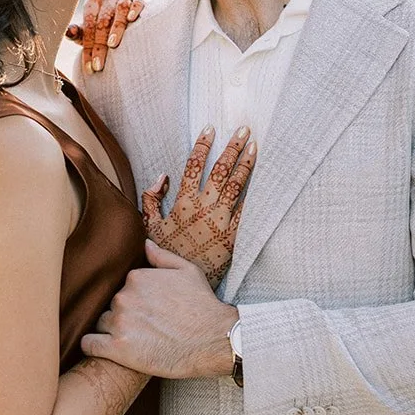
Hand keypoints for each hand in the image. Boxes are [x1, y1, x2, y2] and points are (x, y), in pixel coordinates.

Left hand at [65, 0, 147, 72]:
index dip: (88, 47)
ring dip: (116, 28)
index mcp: (94, 1)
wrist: (137, 19)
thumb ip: (80, 33)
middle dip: (100, 45)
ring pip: (119, 9)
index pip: (89, 24)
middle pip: (103, 20)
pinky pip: (138, 1)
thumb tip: (68, 32)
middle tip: (99, 65)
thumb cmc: (110, 27)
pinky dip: (134, 8)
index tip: (90, 67)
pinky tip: (132, 19)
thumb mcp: (93, 31)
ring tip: (112, 45)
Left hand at [81, 241, 237, 378]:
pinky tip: (104, 350)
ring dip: (111, 331)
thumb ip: (161, 256)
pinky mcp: (117, 348)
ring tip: (131, 342)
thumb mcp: (188, 270)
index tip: (145, 312)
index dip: (134, 300)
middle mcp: (124, 296)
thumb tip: (144, 243)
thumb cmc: (202, 305)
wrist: (213, 339)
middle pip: (111, 305)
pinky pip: (88, 344)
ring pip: (101, 324)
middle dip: (123, 315)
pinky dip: (92, 346)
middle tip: (142, 329)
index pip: (122, 287)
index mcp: (136, 277)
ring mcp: (119, 322)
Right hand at [141, 125, 255, 286]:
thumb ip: (151, 201)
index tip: (211, 129)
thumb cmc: (168, 255)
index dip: (202, 146)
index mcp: (183, 203)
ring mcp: (219, 221)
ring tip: (254, 146)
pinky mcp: (233, 235)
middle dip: (232, 147)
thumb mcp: (151, 228)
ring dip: (245, 164)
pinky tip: (264, 180)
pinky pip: (246, 212)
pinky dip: (254, 195)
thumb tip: (162, 177)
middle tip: (243, 129)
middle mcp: (202, 208)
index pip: (193, 166)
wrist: (182, 285)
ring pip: (235, 186)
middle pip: (219, 170)